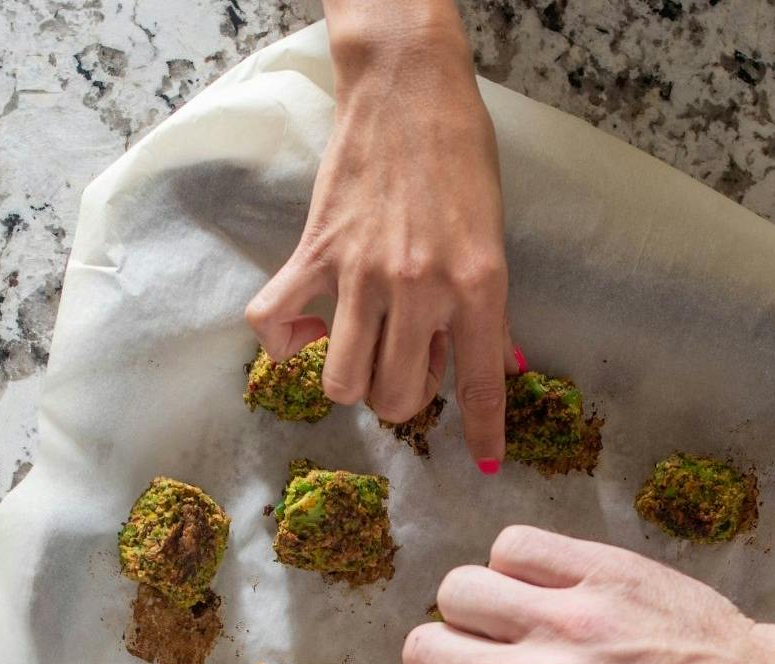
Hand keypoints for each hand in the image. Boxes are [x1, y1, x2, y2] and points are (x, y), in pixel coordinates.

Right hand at [246, 0, 515, 464]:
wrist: (408, 89)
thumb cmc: (460, 154)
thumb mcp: (494, 236)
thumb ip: (489, 308)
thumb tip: (500, 365)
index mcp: (477, 285)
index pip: (481, 383)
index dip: (482, 432)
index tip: (482, 462)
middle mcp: (420, 289)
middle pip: (397, 398)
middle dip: (403, 397)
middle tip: (409, 359)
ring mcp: (361, 274)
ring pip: (341, 381)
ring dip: (350, 379)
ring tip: (361, 347)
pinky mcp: (315, 253)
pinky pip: (274, 323)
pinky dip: (281, 344)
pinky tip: (302, 331)